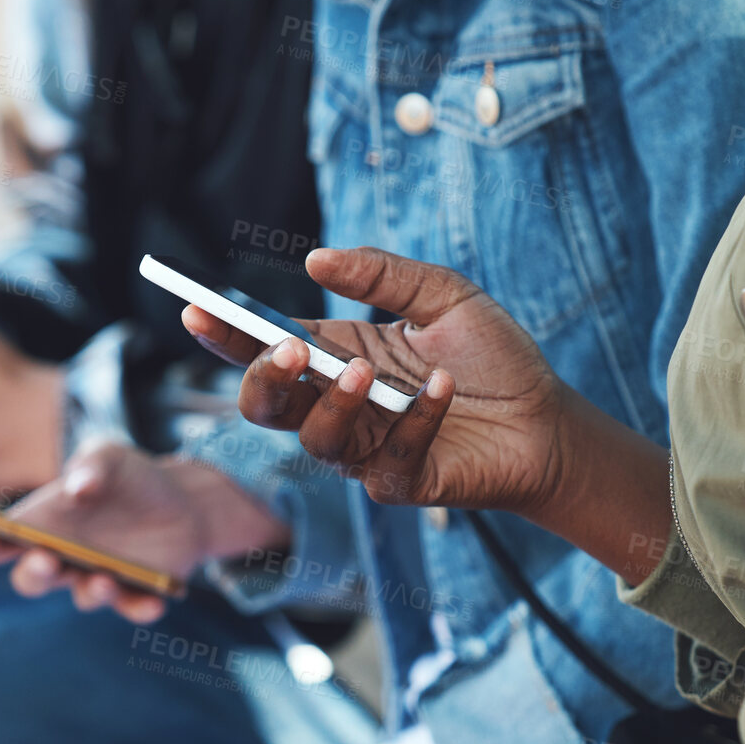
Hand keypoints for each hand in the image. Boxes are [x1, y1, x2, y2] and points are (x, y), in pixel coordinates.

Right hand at [0, 442, 287, 622]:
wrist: (184, 500)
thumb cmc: (129, 476)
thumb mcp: (112, 455)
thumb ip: (93, 463)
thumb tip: (78, 489)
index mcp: (37, 524)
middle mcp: (59, 559)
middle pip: (30, 579)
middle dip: (34, 573)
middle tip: (46, 558)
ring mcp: (95, 579)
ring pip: (82, 597)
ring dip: (91, 592)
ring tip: (104, 578)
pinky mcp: (135, 592)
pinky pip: (132, 607)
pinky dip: (141, 608)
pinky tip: (153, 603)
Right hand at [182, 246, 577, 514]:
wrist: (549, 420)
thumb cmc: (491, 359)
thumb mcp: (443, 296)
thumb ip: (382, 274)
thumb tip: (316, 259)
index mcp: (334, 357)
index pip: (263, 348)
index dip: (224, 333)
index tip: (196, 308)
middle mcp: (338, 406)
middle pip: (266, 405)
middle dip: (264, 377)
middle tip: (284, 348)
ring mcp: (365, 450)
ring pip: (316, 439)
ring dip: (334, 404)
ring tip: (366, 373)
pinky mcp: (402, 483)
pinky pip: (388, 462)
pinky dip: (413, 424)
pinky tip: (441, 392)